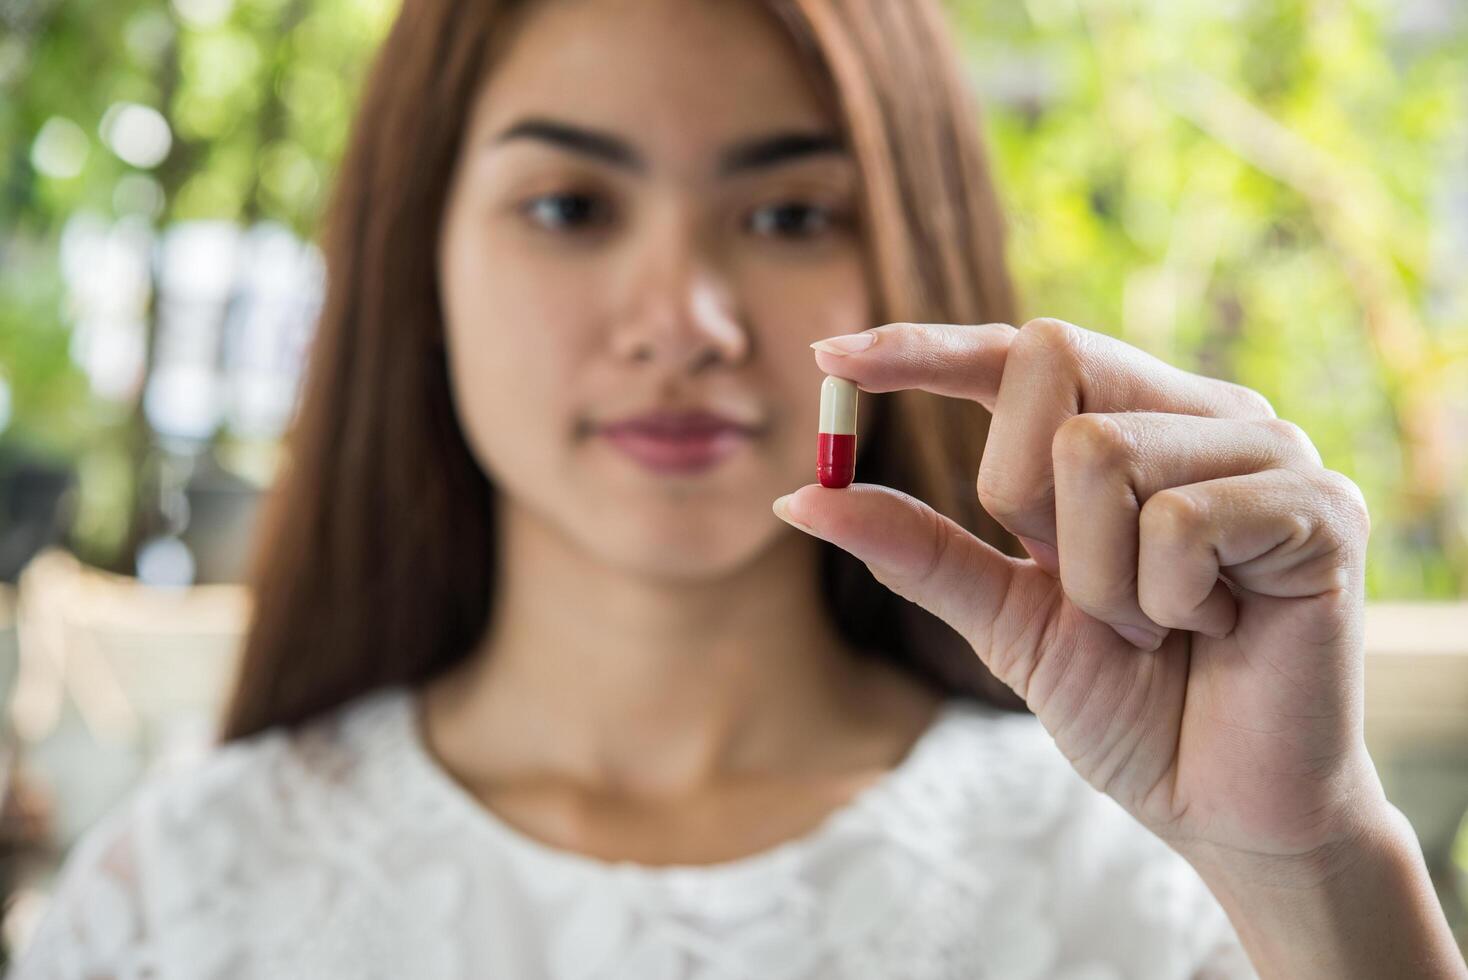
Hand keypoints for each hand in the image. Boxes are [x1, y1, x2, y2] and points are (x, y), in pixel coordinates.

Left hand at [775, 318, 1383, 875]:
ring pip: (1102, 450)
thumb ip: (918, 549)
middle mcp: (1200, 414)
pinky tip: (1213, 629)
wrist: (1225, 805)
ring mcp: (1269, 450)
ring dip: (1099, 578)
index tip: (829, 360)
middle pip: (1050, 359)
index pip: (1020, 351)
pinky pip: (1179, 518)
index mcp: (1129, 428)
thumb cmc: (1128, 703)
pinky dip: (1163, 599)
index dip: (925, 346)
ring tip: (1158, 624)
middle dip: (1023, 494)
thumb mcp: (1003, 619)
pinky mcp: (1321, 507)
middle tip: (1083, 588)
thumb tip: (800, 494)